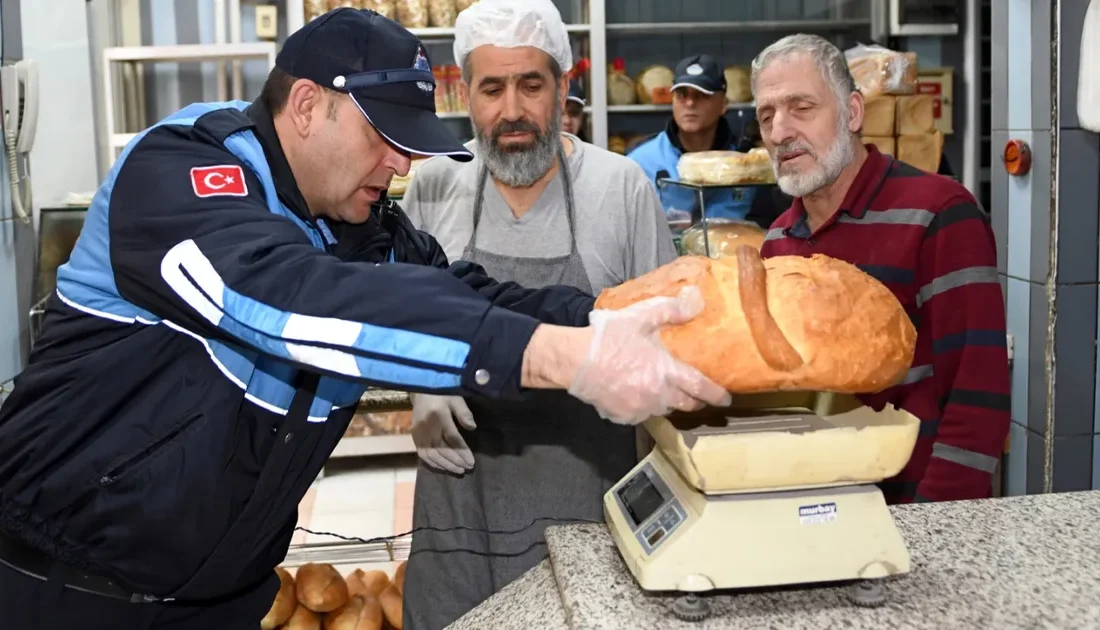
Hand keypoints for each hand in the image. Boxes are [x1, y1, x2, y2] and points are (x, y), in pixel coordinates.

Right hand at [410, 394, 476, 473]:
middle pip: (441, 449)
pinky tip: (442, 468)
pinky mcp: (414, 436)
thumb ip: (464, 413)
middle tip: (467, 468)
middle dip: (455, 461)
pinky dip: (432, 463)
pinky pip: (422, 453)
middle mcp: (427, 426)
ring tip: (458, 470)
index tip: (471, 461)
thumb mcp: (456, 399)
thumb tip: (473, 427)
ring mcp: (418, 432)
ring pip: (431, 454)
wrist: (420, 389)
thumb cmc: (442, 393)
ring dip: (445, 465)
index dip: (462, 451)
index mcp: (438, 414)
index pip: (452, 438)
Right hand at [566, 286, 731, 424]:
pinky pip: (640, 415)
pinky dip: (644, 407)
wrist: (574, 361)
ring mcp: (640, 409)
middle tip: (698, 395)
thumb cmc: (609, 338)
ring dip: (669, 402)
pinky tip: (637, 395)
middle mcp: (658, 395)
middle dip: (696, 401)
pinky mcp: (622, 416)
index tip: (726, 398)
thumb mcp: (641, 317)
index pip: (701, 388)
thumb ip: (671, 310)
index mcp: (666, 372)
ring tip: (666, 391)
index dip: (716, 395)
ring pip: (664, 410)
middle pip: (686, 405)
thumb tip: (697, 299)